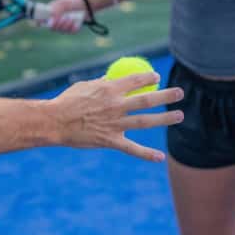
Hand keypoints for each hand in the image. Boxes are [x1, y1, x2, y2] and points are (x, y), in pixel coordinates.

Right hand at [42, 0, 87, 33]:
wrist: (85, 3)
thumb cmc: (71, 2)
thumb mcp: (62, 4)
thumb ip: (56, 11)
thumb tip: (51, 20)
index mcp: (50, 14)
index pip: (40, 21)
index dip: (38, 23)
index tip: (40, 23)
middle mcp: (56, 21)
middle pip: (52, 28)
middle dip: (57, 24)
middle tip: (63, 18)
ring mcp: (64, 26)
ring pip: (62, 31)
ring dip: (66, 25)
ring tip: (70, 17)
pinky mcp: (73, 29)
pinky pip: (71, 32)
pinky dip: (73, 27)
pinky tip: (75, 22)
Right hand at [47, 73, 183, 161]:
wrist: (54, 122)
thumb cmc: (66, 102)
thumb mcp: (83, 86)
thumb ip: (100, 83)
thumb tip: (110, 78)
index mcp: (108, 89)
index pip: (134, 81)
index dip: (148, 78)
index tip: (156, 77)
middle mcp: (115, 105)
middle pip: (146, 99)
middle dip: (166, 95)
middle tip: (180, 92)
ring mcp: (115, 124)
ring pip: (145, 121)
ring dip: (165, 119)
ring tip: (180, 115)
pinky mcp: (110, 140)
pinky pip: (131, 148)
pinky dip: (146, 154)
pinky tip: (160, 157)